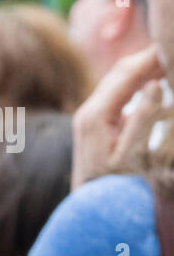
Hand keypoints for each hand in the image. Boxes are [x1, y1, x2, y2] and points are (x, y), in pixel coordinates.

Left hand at [71, 46, 166, 189]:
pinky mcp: (97, 123)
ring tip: (167, 59)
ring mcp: (90, 116)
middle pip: (122, 73)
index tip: (170, 44)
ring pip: (120, 81)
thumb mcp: (132, 155)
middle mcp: (88, 111)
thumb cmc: (115, 187)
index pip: (127, 74)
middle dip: (149, 58)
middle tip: (171, 46)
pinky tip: (158, 80)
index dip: (151, 56)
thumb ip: (143, 119)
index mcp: (95, 115)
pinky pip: (120, 94)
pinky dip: (140, 83)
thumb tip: (155, 85)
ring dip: (145, 68)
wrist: (89, 211)